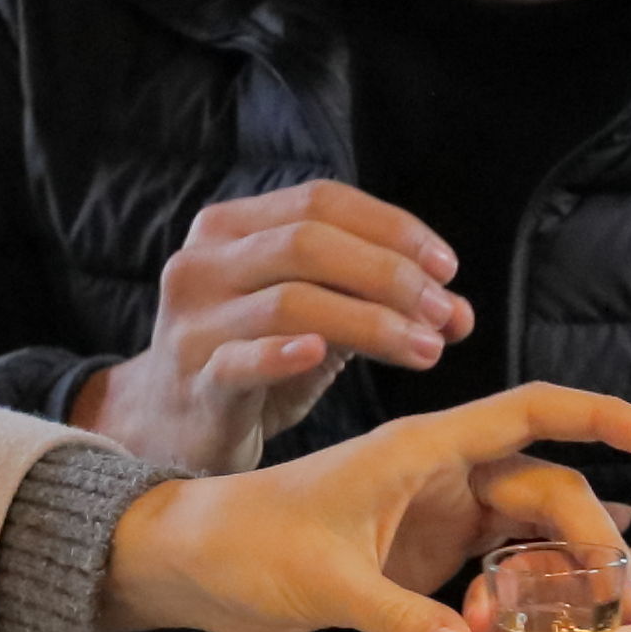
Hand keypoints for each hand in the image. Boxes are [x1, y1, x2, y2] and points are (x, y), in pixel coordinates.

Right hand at [66, 179, 474, 475]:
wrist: (168, 429)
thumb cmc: (252, 365)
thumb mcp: (316, 324)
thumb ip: (381, 307)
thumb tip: (462, 314)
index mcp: (230, 228)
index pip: (320, 201)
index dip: (391, 226)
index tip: (447, 268)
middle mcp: (203, 262)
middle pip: (308, 241)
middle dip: (390, 274)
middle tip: (444, 314)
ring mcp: (192, 321)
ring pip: (290, 300)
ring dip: (370, 321)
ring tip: (425, 349)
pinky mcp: (192, 378)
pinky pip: (241, 360)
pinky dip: (286, 354)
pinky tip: (326, 358)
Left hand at [98, 384, 630, 631]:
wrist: (192, 563)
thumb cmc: (246, 546)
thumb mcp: (323, 584)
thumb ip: (399, 619)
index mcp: (420, 450)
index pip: (530, 414)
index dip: (602, 418)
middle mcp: (437, 473)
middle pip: (544, 483)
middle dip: (591, 530)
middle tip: (620, 592)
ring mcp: (433, 513)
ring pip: (526, 527)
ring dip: (566, 563)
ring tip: (607, 607)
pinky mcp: (422, 554)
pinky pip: (497, 563)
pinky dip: (533, 584)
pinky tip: (571, 607)